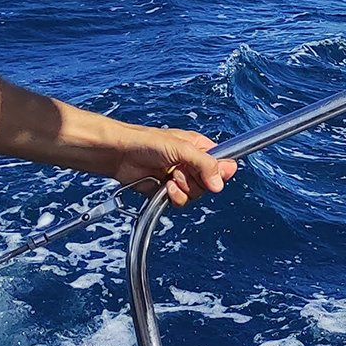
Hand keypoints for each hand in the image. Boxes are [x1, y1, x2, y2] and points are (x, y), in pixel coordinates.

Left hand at [109, 127, 237, 206]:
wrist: (121, 155)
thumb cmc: (148, 142)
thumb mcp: (182, 148)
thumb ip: (205, 164)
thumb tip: (219, 185)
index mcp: (200, 148)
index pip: (223, 163)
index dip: (220, 172)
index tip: (211, 174)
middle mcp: (192, 164)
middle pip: (210, 183)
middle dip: (195, 181)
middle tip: (180, 171)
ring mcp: (181, 179)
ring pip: (196, 194)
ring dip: (183, 189)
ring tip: (169, 178)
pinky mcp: (168, 192)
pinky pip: (182, 202)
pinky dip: (174, 197)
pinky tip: (164, 188)